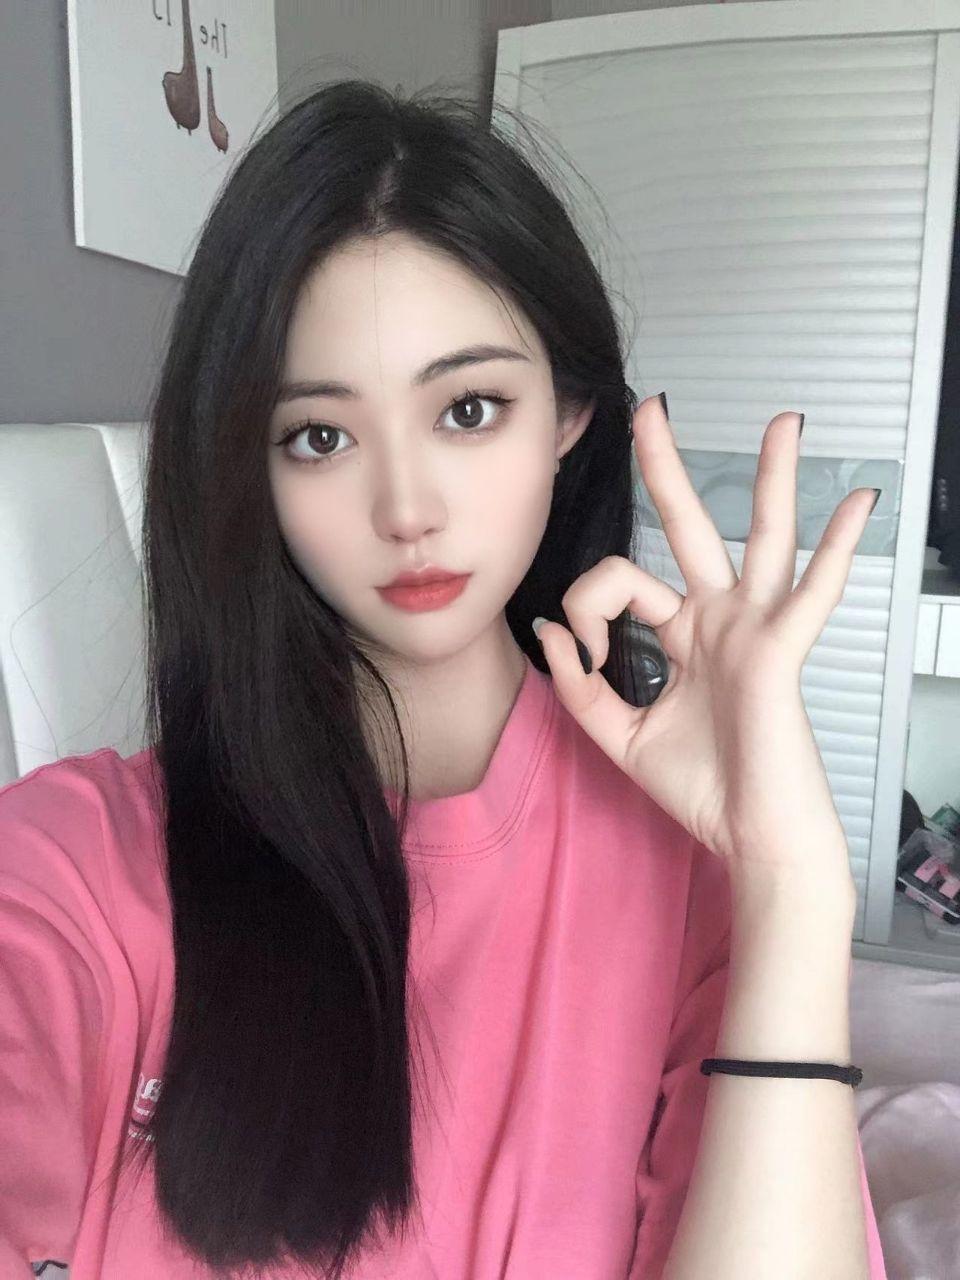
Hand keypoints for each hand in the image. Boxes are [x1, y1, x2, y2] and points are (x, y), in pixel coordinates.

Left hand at [533, 394, 877, 878]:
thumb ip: (579, 686)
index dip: (589, 608)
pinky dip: (836, 549)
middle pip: (691, 527)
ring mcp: (754, 630)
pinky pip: (812, 592)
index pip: (619, 585)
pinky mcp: (781, 651)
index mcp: (683, 636)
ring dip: (773, 479)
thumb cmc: (703, 790)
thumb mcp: (619, 736)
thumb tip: (549, 630)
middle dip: (668, 468)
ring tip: (783, 424)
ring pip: (763, 538)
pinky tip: (858, 505)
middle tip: (649, 410)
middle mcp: (719, 621)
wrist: (751, 838)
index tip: (590, 656)